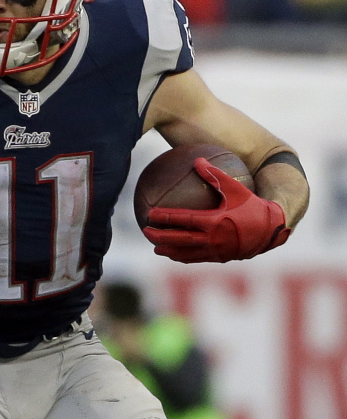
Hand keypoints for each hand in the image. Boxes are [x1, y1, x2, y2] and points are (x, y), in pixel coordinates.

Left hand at [143, 158, 289, 262]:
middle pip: (180, 239)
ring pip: (187, 253)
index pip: (183, 220)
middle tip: (145, 231)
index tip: (149, 214)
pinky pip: (198, 258)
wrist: (274, 228)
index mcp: (214, 221)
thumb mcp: (236, 188)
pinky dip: (185, 257)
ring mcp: (217, 251)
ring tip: (156, 249)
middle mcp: (214, 239)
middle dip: (160, 237)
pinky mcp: (222, 257)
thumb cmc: (254, 206)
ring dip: (170, 250)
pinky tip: (176, 254)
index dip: (165, 217)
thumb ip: (216, 175)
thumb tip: (198, 160)